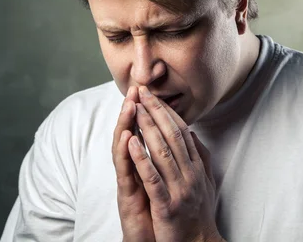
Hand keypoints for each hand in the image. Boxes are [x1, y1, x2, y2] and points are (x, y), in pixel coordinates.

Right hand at [112, 86, 155, 241]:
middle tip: (135, 88)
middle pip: (130, 134)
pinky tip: (128, 138)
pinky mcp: (126, 197)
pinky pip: (126, 172)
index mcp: (143, 166)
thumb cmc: (158, 215)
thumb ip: (166, 163)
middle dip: (133, 111)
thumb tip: (179, 141)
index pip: (143, 133)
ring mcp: (127, 182)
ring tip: (129, 104)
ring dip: (126, 125)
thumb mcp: (164, 184)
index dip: (145, 112)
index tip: (149, 90)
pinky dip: (128, 154)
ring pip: (123, 149)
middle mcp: (132, 171)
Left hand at [128, 86, 222, 241]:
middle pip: (172, 135)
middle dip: (156, 111)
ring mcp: (179, 189)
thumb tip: (194, 135)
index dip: (167, 111)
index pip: (182, 132)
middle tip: (142, 91)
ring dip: (147, 127)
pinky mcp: (167, 205)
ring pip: (162, 151)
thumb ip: (201, 158)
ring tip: (135, 108)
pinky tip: (131, 142)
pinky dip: (141, 158)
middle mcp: (190, 174)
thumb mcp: (206, 183)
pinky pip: (152, 178)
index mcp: (196, 167)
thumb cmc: (199, 213)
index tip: (154, 95)